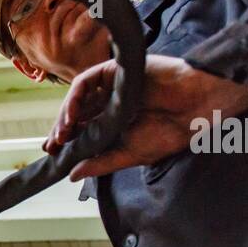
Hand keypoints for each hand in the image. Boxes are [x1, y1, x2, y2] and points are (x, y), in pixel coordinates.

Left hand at [44, 55, 247, 179]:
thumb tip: (73, 176)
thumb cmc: (169, 132)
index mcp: (114, 122)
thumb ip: (100, 163)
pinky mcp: (114, 71)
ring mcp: (111, 86)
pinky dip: (75, 97)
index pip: (82, 129)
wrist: (194, 107)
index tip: (53, 153)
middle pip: (77, 113)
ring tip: (62, 134)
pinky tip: (72, 115)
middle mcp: (109, 103)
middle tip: (52, 145)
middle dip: (61, 129)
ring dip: (65, 115)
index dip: (66, 140)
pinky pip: (86, 81)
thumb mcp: (128, 154)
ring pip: (78, 98)